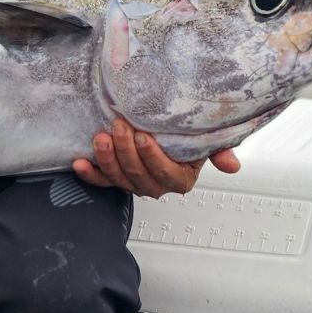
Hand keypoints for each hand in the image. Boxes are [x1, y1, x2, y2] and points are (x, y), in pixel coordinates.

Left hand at [72, 117, 240, 197]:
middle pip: (138, 175)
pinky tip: (79, 162)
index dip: (153, 158)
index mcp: (180, 179)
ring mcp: (133, 184)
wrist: (163, 128)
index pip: (166, 174)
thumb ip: (218, 150)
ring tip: (101, 137)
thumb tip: (232, 166)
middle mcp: (156, 186)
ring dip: (107, 158)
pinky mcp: (113, 179)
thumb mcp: (205, 139)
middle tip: (119, 126)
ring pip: (118, 178)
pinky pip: (101, 181)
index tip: (144, 137)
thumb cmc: (185, 134)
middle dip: (126, 151)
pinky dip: (89, 173)